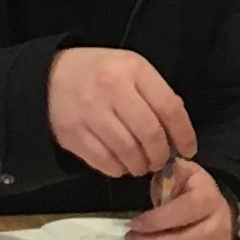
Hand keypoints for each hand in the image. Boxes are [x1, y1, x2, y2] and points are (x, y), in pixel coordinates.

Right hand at [46, 47, 195, 179]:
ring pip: (128, 152)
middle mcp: (112, 89)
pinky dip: (118, 170)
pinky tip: (121, 165)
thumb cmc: (100, 72)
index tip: (188, 149)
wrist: (50, 75)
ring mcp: (90, 112)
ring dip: (140, 165)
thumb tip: (177, 131)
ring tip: (141, 165)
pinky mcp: (72, 134)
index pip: (169, 107)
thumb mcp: (131, 69)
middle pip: (150, 134)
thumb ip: (155, 94)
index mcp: (133, 69)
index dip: (183, 134)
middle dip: (161, 155)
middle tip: (161, 161)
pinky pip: (104, 162)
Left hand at [124, 160, 235, 239]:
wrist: (217, 214)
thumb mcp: (181, 174)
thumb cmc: (190, 193)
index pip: (183, 212)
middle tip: (130, 239)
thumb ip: (166, 174)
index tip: (134, 223)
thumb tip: (151, 170)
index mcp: (209, 199)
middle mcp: (219, 227)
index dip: (155, 220)